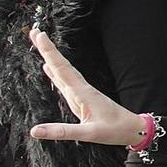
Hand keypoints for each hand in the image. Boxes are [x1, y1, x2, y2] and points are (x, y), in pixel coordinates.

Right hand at [26, 28, 143, 146]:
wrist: (133, 130)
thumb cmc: (114, 131)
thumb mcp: (88, 134)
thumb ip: (62, 132)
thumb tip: (34, 131)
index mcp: (82, 93)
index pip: (62, 69)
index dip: (50, 52)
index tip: (40, 35)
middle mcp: (81, 89)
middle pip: (60, 65)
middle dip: (47, 49)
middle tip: (34, 32)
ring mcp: (81, 92)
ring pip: (62, 71)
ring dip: (50, 57)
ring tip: (39, 43)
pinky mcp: (82, 98)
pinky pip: (65, 81)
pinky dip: (55, 72)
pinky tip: (48, 67)